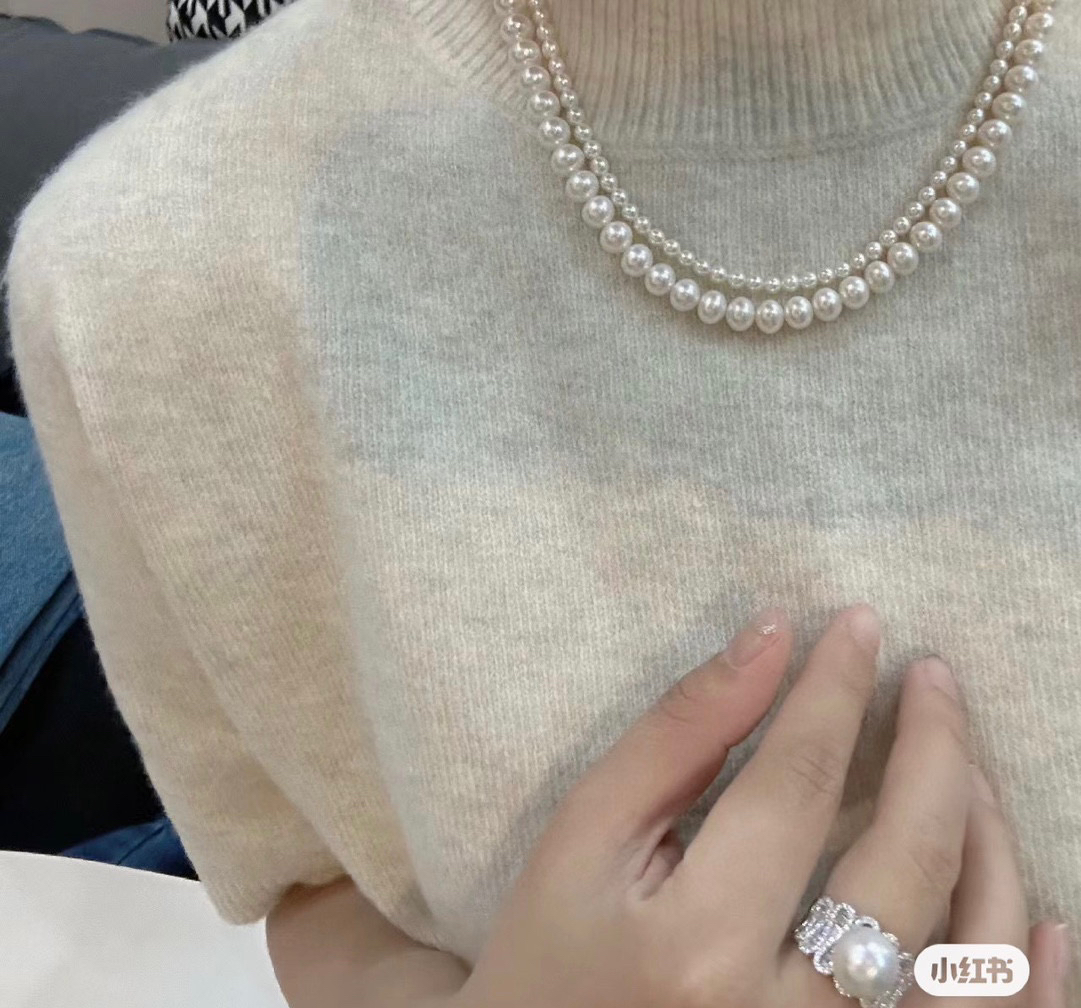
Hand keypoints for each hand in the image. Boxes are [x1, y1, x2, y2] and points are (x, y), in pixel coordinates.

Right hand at [450, 604, 1069, 1006]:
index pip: (797, 784)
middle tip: (935, 676)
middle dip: (935, 748)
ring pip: (971, 962)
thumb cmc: (551, 954)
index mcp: (695, 944)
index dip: (834, 691)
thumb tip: (769, 641)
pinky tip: (1049, 921)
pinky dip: (1032, 984)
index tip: (859, 627)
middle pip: (905, 865)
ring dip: (989, 842)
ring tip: (969, 766)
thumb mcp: (583, 837)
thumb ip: (676, 737)